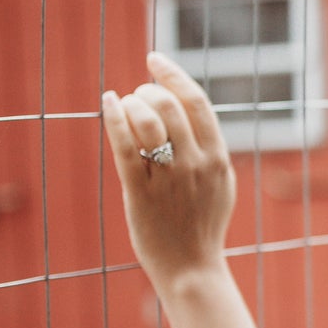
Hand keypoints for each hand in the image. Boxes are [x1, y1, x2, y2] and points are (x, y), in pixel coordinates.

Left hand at [101, 52, 235, 297]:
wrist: (192, 268)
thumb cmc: (202, 227)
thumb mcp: (220, 184)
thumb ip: (210, 151)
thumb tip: (190, 114)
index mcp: (217, 158)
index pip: (197, 101)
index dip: (173, 74)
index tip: (154, 59)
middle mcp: (195, 164)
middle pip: (169, 106)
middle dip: (147, 90)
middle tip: (137, 96)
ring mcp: (168, 178)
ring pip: (147, 121)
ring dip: (131, 103)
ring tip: (125, 106)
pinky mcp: (141, 192)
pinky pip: (125, 146)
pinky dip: (114, 118)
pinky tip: (108, 102)